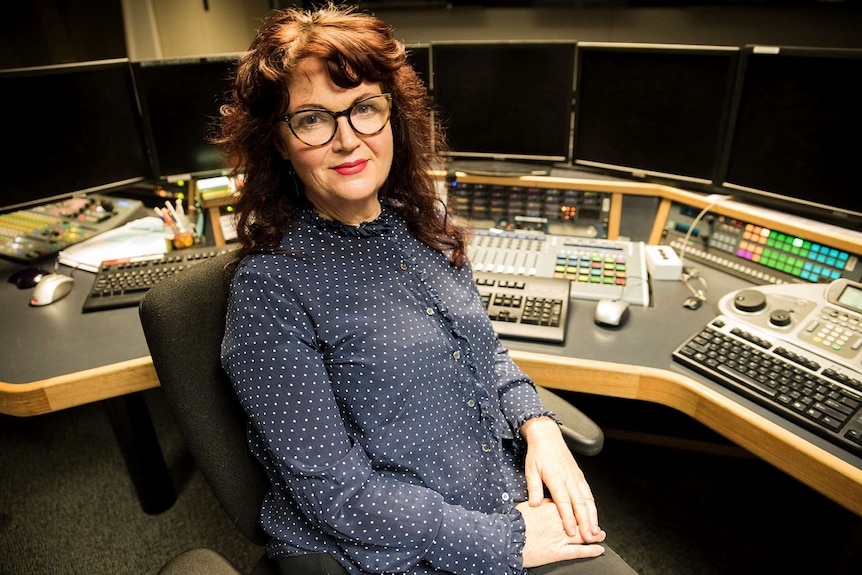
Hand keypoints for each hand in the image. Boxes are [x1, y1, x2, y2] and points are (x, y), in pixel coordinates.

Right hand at [516, 499, 604, 567]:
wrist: (507, 538)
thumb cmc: (513, 523)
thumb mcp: (525, 506)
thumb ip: (536, 501)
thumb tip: (540, 499)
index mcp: (550, 508)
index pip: (568, 507)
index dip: (576, 509)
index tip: (580, 509)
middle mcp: (558, 521)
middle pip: (578, 519)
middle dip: (589, 521)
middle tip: (596, 523)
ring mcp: (560, 537)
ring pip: (582, 534)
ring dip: (593, 534)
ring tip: (601, 534)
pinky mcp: (558, 552)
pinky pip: (578, 551)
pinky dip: (590, 551)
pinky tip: (599, 550)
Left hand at [520, 416, 601, 540]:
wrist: (547, 436)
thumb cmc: (538, 453)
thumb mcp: (530, 470)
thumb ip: (533, 488)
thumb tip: (533, 505)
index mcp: (556, 477)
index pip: (564, 502)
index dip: (568, 518)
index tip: (571, 531)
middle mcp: (569, 478)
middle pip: (580, 503)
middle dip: (585, 522)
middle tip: (589, 537)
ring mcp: (576, 477)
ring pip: (587, 499)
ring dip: (592, 516)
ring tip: (595, 530)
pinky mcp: (579, 476)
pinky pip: (588, 493)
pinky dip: (593, 506)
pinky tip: (594, 516)